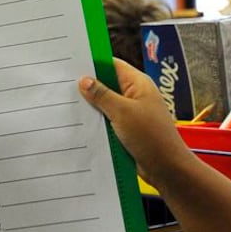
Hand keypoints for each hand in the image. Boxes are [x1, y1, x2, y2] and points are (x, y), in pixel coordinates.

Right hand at [77, 59, 190, 187]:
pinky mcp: (127, 129)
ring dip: (92, 107)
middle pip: (107, 84)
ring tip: (67, 106)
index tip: (72, 65)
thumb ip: (102, 95)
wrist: (166, 168)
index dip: (94, 63)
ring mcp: (131, 113)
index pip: (112, 64)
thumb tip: (85, 81)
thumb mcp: (122, 112)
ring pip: (105, 105)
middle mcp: (135, 95)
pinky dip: (97, 122)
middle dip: (88, 87)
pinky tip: (80, 125)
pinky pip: (108, 121)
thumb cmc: (151, 136)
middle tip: (64, 87)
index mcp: (138, 84)